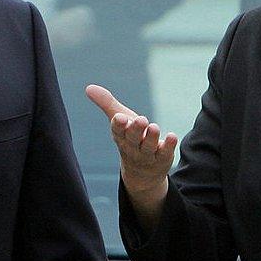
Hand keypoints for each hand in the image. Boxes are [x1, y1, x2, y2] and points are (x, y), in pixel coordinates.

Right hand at [85, 84, 176, 224]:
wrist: (142, 172)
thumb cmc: (129, 138)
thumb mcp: (120, 120)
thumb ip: (106, 103)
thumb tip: (88, 88)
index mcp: (120, 136)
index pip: (117, 131)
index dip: (119, 125)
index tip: (120, 117)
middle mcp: (132, 146)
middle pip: (133, 138)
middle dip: (136, 130)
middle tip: (142, 120)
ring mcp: (147, 154)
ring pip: (148, 147)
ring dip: (151, 137)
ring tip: (154, 127)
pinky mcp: (162, 157)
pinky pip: (165, 153)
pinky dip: (168, 145)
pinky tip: (172, 136)